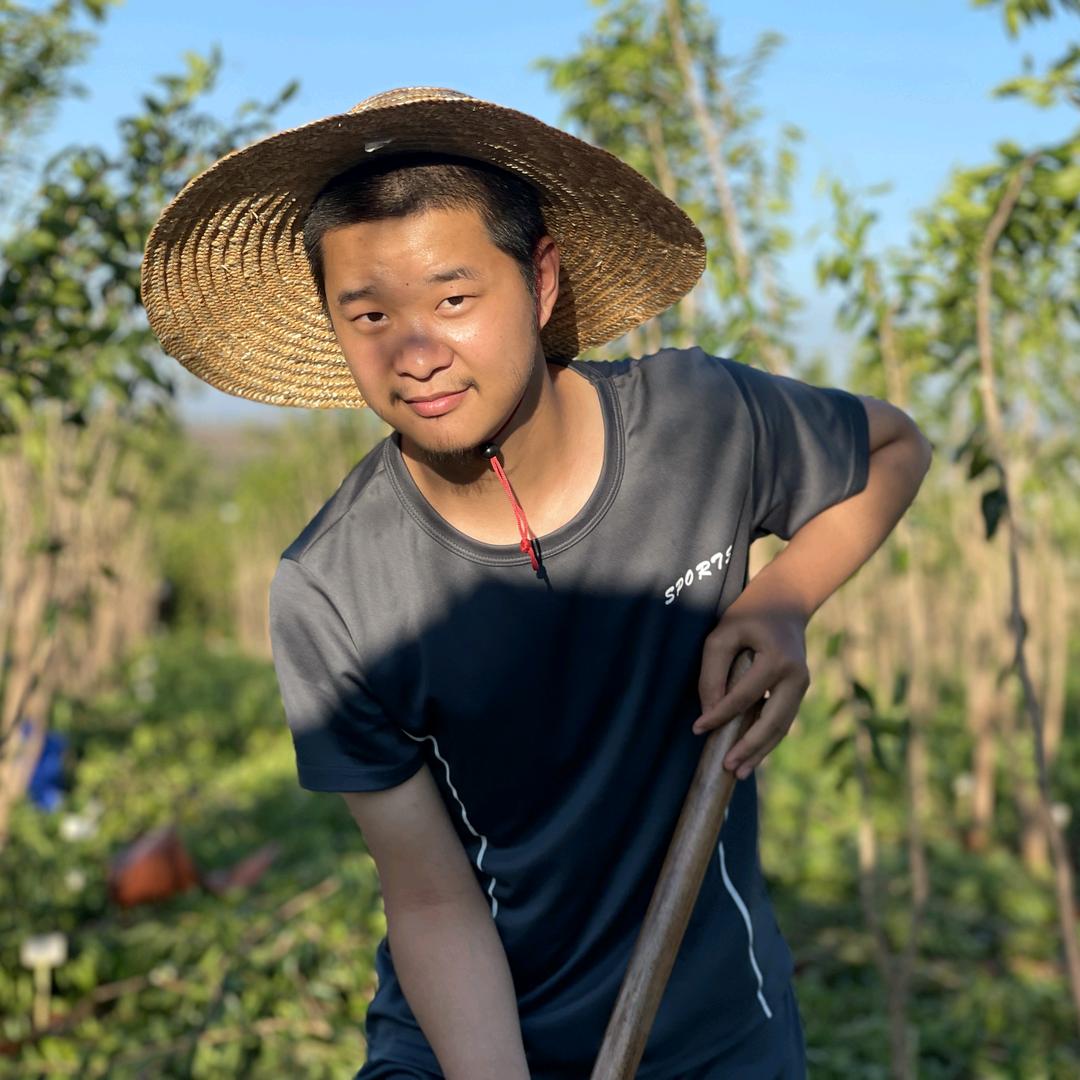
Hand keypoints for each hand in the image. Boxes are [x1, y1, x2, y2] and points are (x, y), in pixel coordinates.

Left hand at [693, 592, 810, 778]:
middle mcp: (796, 676)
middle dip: (750, 746)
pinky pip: (783, 720)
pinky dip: (767, 738)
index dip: (720, 714)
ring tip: (740, 771)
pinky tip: (751, 755)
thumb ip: (713, 671)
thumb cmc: (747, 615)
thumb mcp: (723, 633)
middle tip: (728, 767)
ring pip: (782, 727)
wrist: (784, 602)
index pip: (745, 696)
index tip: (698, 729)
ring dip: (761, 750)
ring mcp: (802, 685)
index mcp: (778, 659)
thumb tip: (710, 710)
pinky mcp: (798, 691)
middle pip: (773, 721)